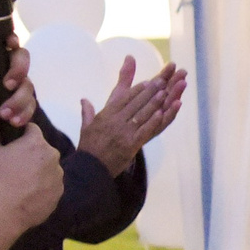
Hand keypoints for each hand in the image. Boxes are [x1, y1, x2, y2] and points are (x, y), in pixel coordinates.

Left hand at [0, 41, 36, 147]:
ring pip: (29, 85)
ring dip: (17, 101)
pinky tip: (12, 122)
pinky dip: (23, 114)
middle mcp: (5, 73)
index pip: (4, 45)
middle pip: (23, 59)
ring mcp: (17, 90)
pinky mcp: (25, 106)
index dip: (11, 39)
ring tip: (3, 115)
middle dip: (19, 71)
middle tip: (8, 85)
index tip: (11, 43)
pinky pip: (32, 105)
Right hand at [0, 120, 62, 232]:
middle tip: (16, 166)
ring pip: (48, 168)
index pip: (32, 129)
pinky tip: (28, 195)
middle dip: (31, 154)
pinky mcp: (59, 193)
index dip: (22, 134)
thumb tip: (0, 138)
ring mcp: (58, 176)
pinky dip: (42, 188)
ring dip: (39, 172)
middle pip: (42, 150)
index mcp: (37, 142)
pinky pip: (51, 185)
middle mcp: (53, 156)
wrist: (5, 211)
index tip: (15, 142)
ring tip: (22, 184)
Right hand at [78, 57, 188, 175]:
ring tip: (165, 92)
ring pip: (142, 114)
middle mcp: (116, 121)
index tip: (148, 82)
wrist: (91, 168)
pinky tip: (162, 113)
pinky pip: (144, 130)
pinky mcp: (131, 144)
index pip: (123, 99)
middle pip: (135, 103)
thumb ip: (87, 112)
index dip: (137, 90)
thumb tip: (83, 99)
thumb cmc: (89, 147)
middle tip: (161, 81)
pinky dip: (153, 121)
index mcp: (105, 115)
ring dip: (154, 103)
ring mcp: (124, 132)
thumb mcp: (86, 127)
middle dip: (149, 92)